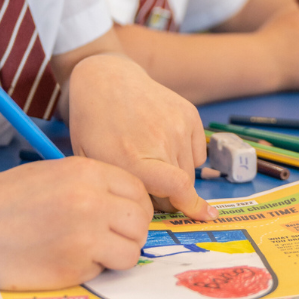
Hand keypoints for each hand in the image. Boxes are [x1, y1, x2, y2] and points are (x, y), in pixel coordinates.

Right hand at [0, 157, 150, 289]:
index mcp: (87, 172)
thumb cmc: (4, 198)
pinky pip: (103, 271)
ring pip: (130, 252)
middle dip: (130, 233)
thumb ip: (92, 186)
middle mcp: (93, 202)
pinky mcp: (73, 267)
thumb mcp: (54, 174)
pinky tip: (64, 260)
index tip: (124, 218)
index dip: (135, 208)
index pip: (138, 192)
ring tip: (88, 252)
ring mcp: (85, 236)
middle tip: (110, 239)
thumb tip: (124, 206)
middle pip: (140, 223)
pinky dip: (91, 270)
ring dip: (115, 256)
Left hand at [66, 53, 215, 220]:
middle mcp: (160, 140)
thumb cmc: (96, 128)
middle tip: (148, 181)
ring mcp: (179, 125)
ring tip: (151, 155)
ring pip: (191, 170)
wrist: (107, 81)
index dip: (190, 206)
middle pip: (182, 185)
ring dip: (177, 173)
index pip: (177, 188)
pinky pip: (198, 152)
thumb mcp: (96, 163)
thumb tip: (158, 212)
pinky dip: (185, 156)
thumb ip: (125, 189)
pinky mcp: (190, 114)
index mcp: (131, 158)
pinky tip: (163, 142)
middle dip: (169, 193)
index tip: (203, 216)